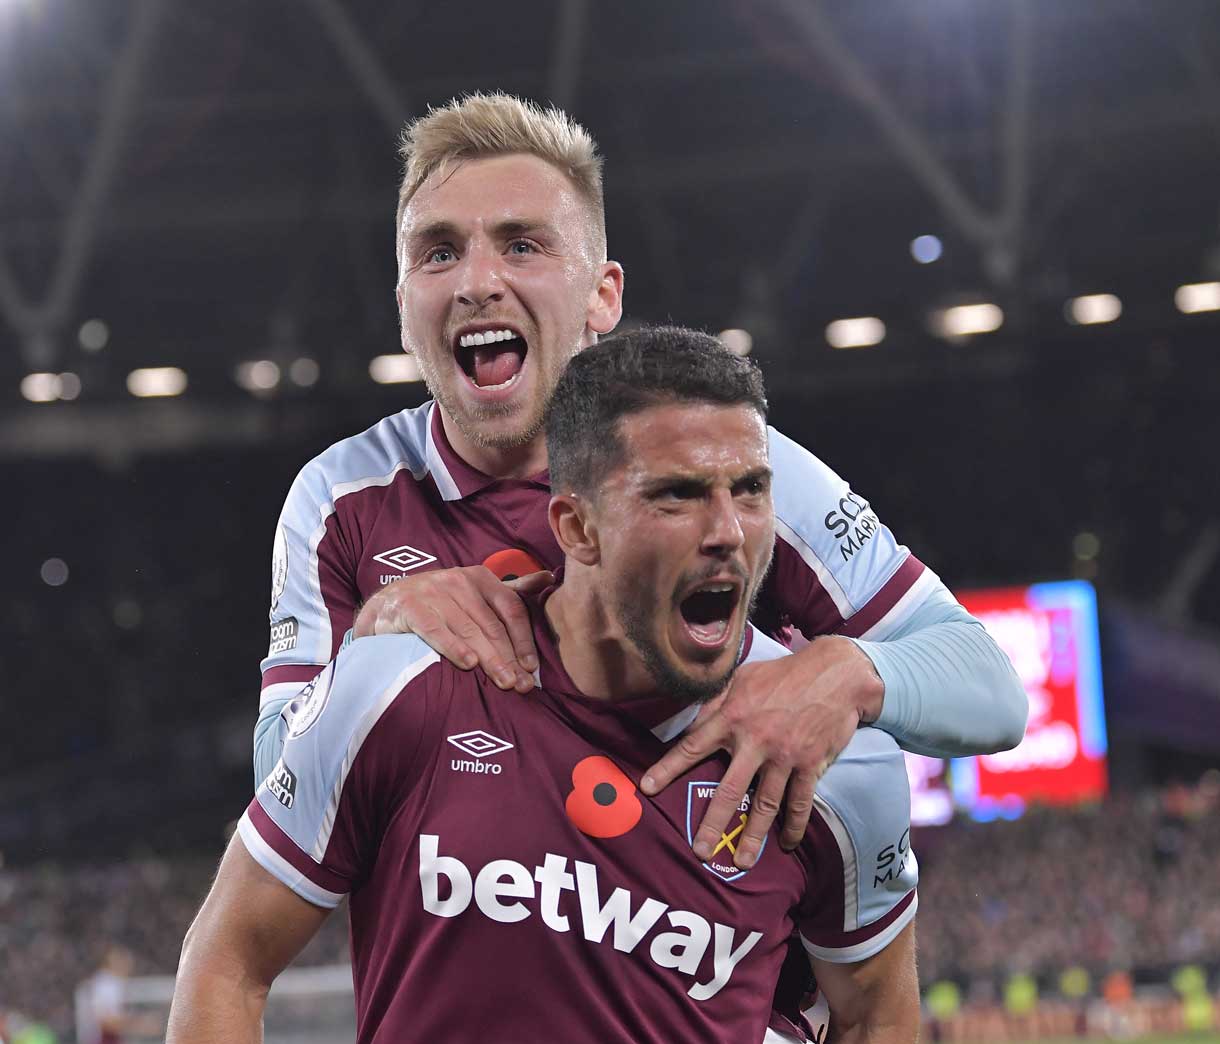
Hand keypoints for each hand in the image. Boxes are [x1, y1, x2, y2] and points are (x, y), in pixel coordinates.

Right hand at [353, 566, 553, 692]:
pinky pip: (436, 629)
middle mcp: (459, 580)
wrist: (386, 606)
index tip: (532, 667)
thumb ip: (511, 590)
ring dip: (488, 659)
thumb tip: (549, 579)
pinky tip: (468, 664)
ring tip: (503, 682)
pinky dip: (453, 646)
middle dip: (508, 657)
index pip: (510, 609)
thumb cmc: (439, 603)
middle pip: (491, 624)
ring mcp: (433, 591)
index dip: (523, 639)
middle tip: (521, 685)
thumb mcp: (475, 592)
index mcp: (480, 577)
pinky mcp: (410, 606)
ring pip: (468, 630)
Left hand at [640, 636, 883, 867]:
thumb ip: (716, 700)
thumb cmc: (783, 674)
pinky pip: (800, 802)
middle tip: (701, 851)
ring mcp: (785, 756)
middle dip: (713, 823)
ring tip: (742, 862)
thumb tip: (692, 720)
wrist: (835, 674)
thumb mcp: (742, 677)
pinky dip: (794, 825)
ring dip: (753, 836)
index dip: (667, 768)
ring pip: (765, 805)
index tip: (647, 789)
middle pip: (729, 790)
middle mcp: (756, 740)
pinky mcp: (811, 764)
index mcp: (732, 716)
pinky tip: (787, 843)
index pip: (692, 746)